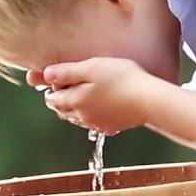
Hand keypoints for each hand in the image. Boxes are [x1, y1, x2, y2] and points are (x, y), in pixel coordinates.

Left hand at [40, 58, 160, 134]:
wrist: (149, 100)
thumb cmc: (121, 79)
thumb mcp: (90, 68)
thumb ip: (66, 72)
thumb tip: (46, 75)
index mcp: (73, 102)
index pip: (52, 99)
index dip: (53, 88)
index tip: (61, 79)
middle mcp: (81, 117)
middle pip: (62, 110)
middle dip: (62, 99)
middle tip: (70, 85)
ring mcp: (96, 124)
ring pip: (77, 118)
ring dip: (76, 107)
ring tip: (86, 93)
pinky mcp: (111, 127)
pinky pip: (94, 122)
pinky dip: (92, 114)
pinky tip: (102, 104)